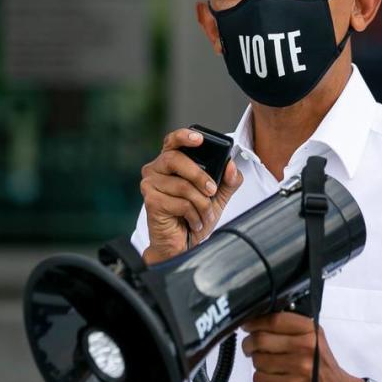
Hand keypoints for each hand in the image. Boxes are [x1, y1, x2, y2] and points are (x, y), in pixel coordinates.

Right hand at [140, 127, 242, 264]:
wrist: (182, 245)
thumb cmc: (194, 217)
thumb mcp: (218, 197)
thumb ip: (228, 180)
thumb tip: (231, 166)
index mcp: (170, 163)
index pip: (173, 141)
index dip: (184, 136)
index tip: (199, 139)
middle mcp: (155, 170)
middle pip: (175, 159)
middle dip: (199, 175)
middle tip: (212, 190)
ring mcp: (150, 185)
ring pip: (182, 185)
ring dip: (201, 203)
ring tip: (204, 214)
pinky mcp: (151, 202)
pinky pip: (179, 203)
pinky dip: (193, 214)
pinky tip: (193, 221)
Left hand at [241, 311, 364, 381]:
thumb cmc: (321, 366)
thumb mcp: (314, 339)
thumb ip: (290, 328)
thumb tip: (258, 320)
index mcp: (310, 331)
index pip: (274, 320)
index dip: (255, 322)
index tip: (248, 325)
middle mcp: (305, 347)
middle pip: (261, 339)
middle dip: (249, 344)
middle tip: (249, 347)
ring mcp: (298, 368)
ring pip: (258, 360)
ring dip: (258, 363)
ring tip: (268, 365)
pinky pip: (260, 379)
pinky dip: (261, 379)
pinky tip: (272, 378)